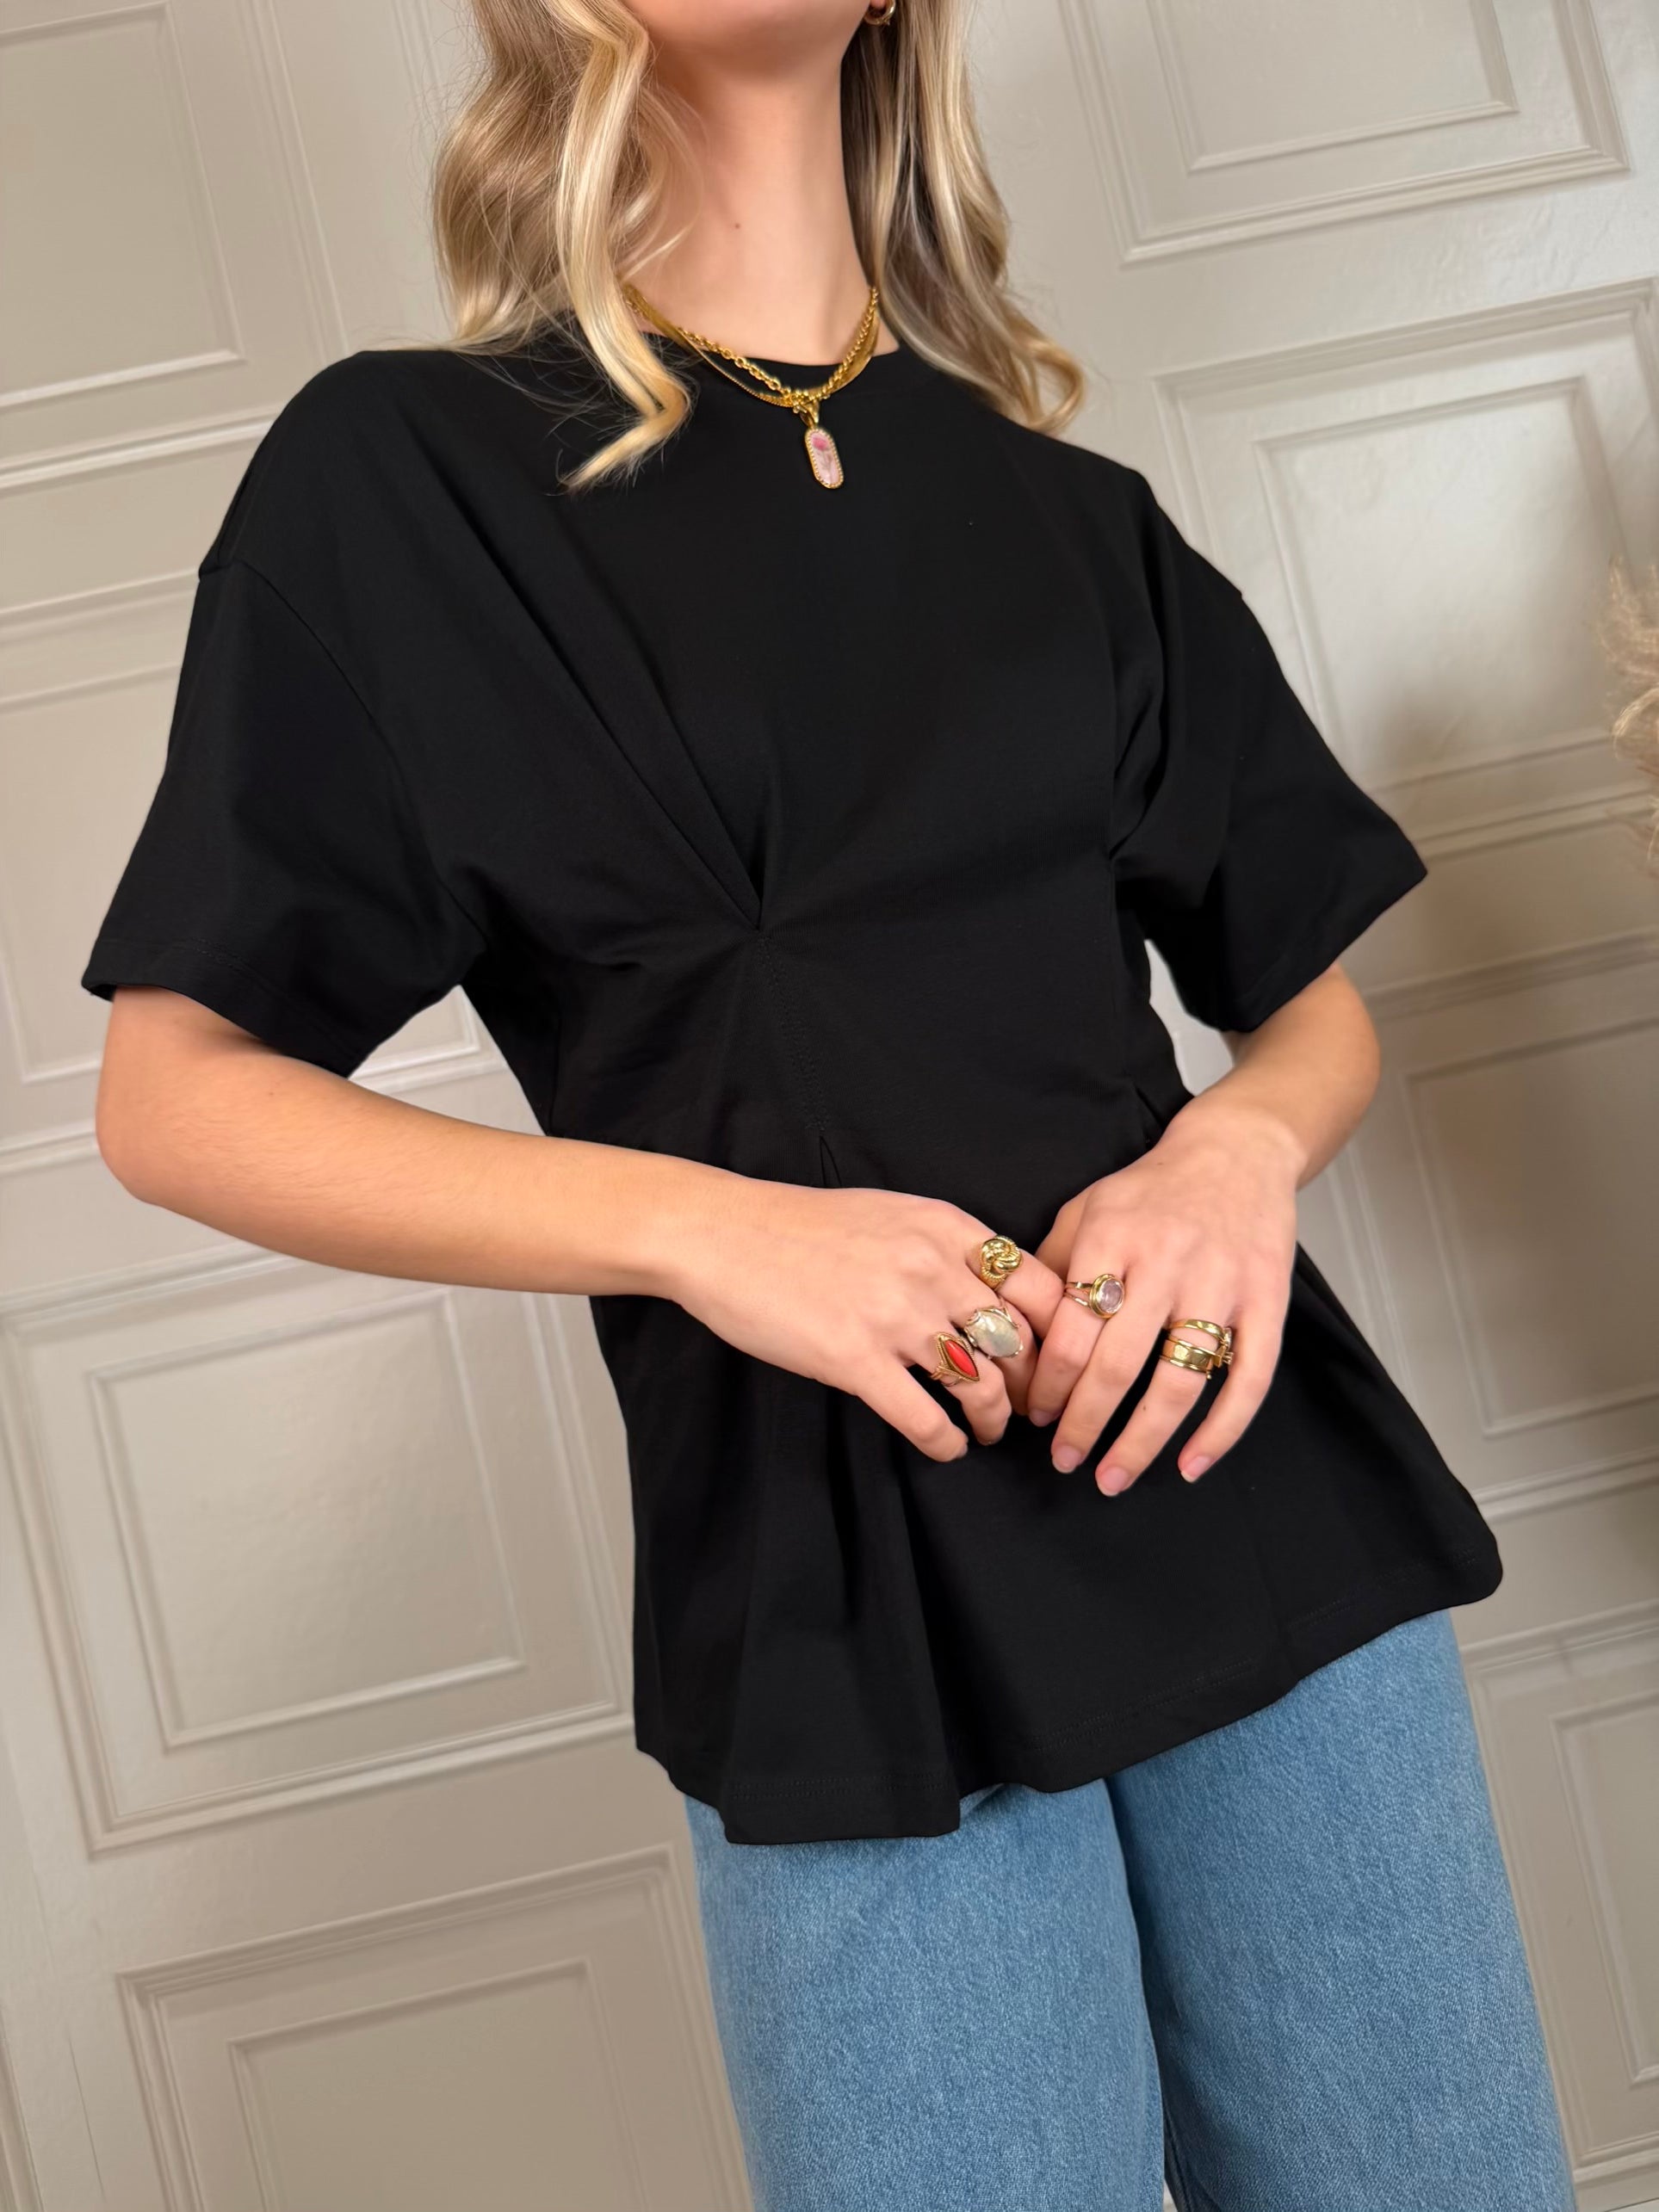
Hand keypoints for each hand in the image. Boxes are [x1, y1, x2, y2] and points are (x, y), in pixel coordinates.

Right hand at [662, 1178, 1065, 1462]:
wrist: (723, 1234)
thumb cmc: (801, 1226)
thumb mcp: (893, 1213)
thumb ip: (946, 1247)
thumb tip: (992, 1293)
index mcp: (946, 1229)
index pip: (1039, 1287)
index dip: (1057, 1333)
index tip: (1051, 1358)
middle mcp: (931, 1269)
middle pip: (1019, 1343)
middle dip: (1033, 1385)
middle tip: (1028, 1407)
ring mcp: (894, 1316)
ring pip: (980, 1384)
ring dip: (993, 1419)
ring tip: (988, 1431)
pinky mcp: (853, 1359)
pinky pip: (924, 1418)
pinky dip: (946, 1442)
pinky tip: (946, 1447)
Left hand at [1025, 1095, 1301, 1492]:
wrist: (1236, 1152)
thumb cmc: (1150, 1191)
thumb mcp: (1087, 1208)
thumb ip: (1050, 1266)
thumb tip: (1012, 1335)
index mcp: (1113, 1238)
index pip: (1070, 1329)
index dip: (1047, 1383)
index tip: (1034, 1416)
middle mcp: (1167, 1262)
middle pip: (1117, 1364)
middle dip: (1083, 1423)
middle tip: (1064, 1460)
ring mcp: (1221, 1285)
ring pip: (1178, 1382)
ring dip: (1142, 1442)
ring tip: (1113, 1477)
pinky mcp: (1267, 1302)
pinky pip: (1248, 1380)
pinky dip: (1221, 1431)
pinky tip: (1191, 1465)